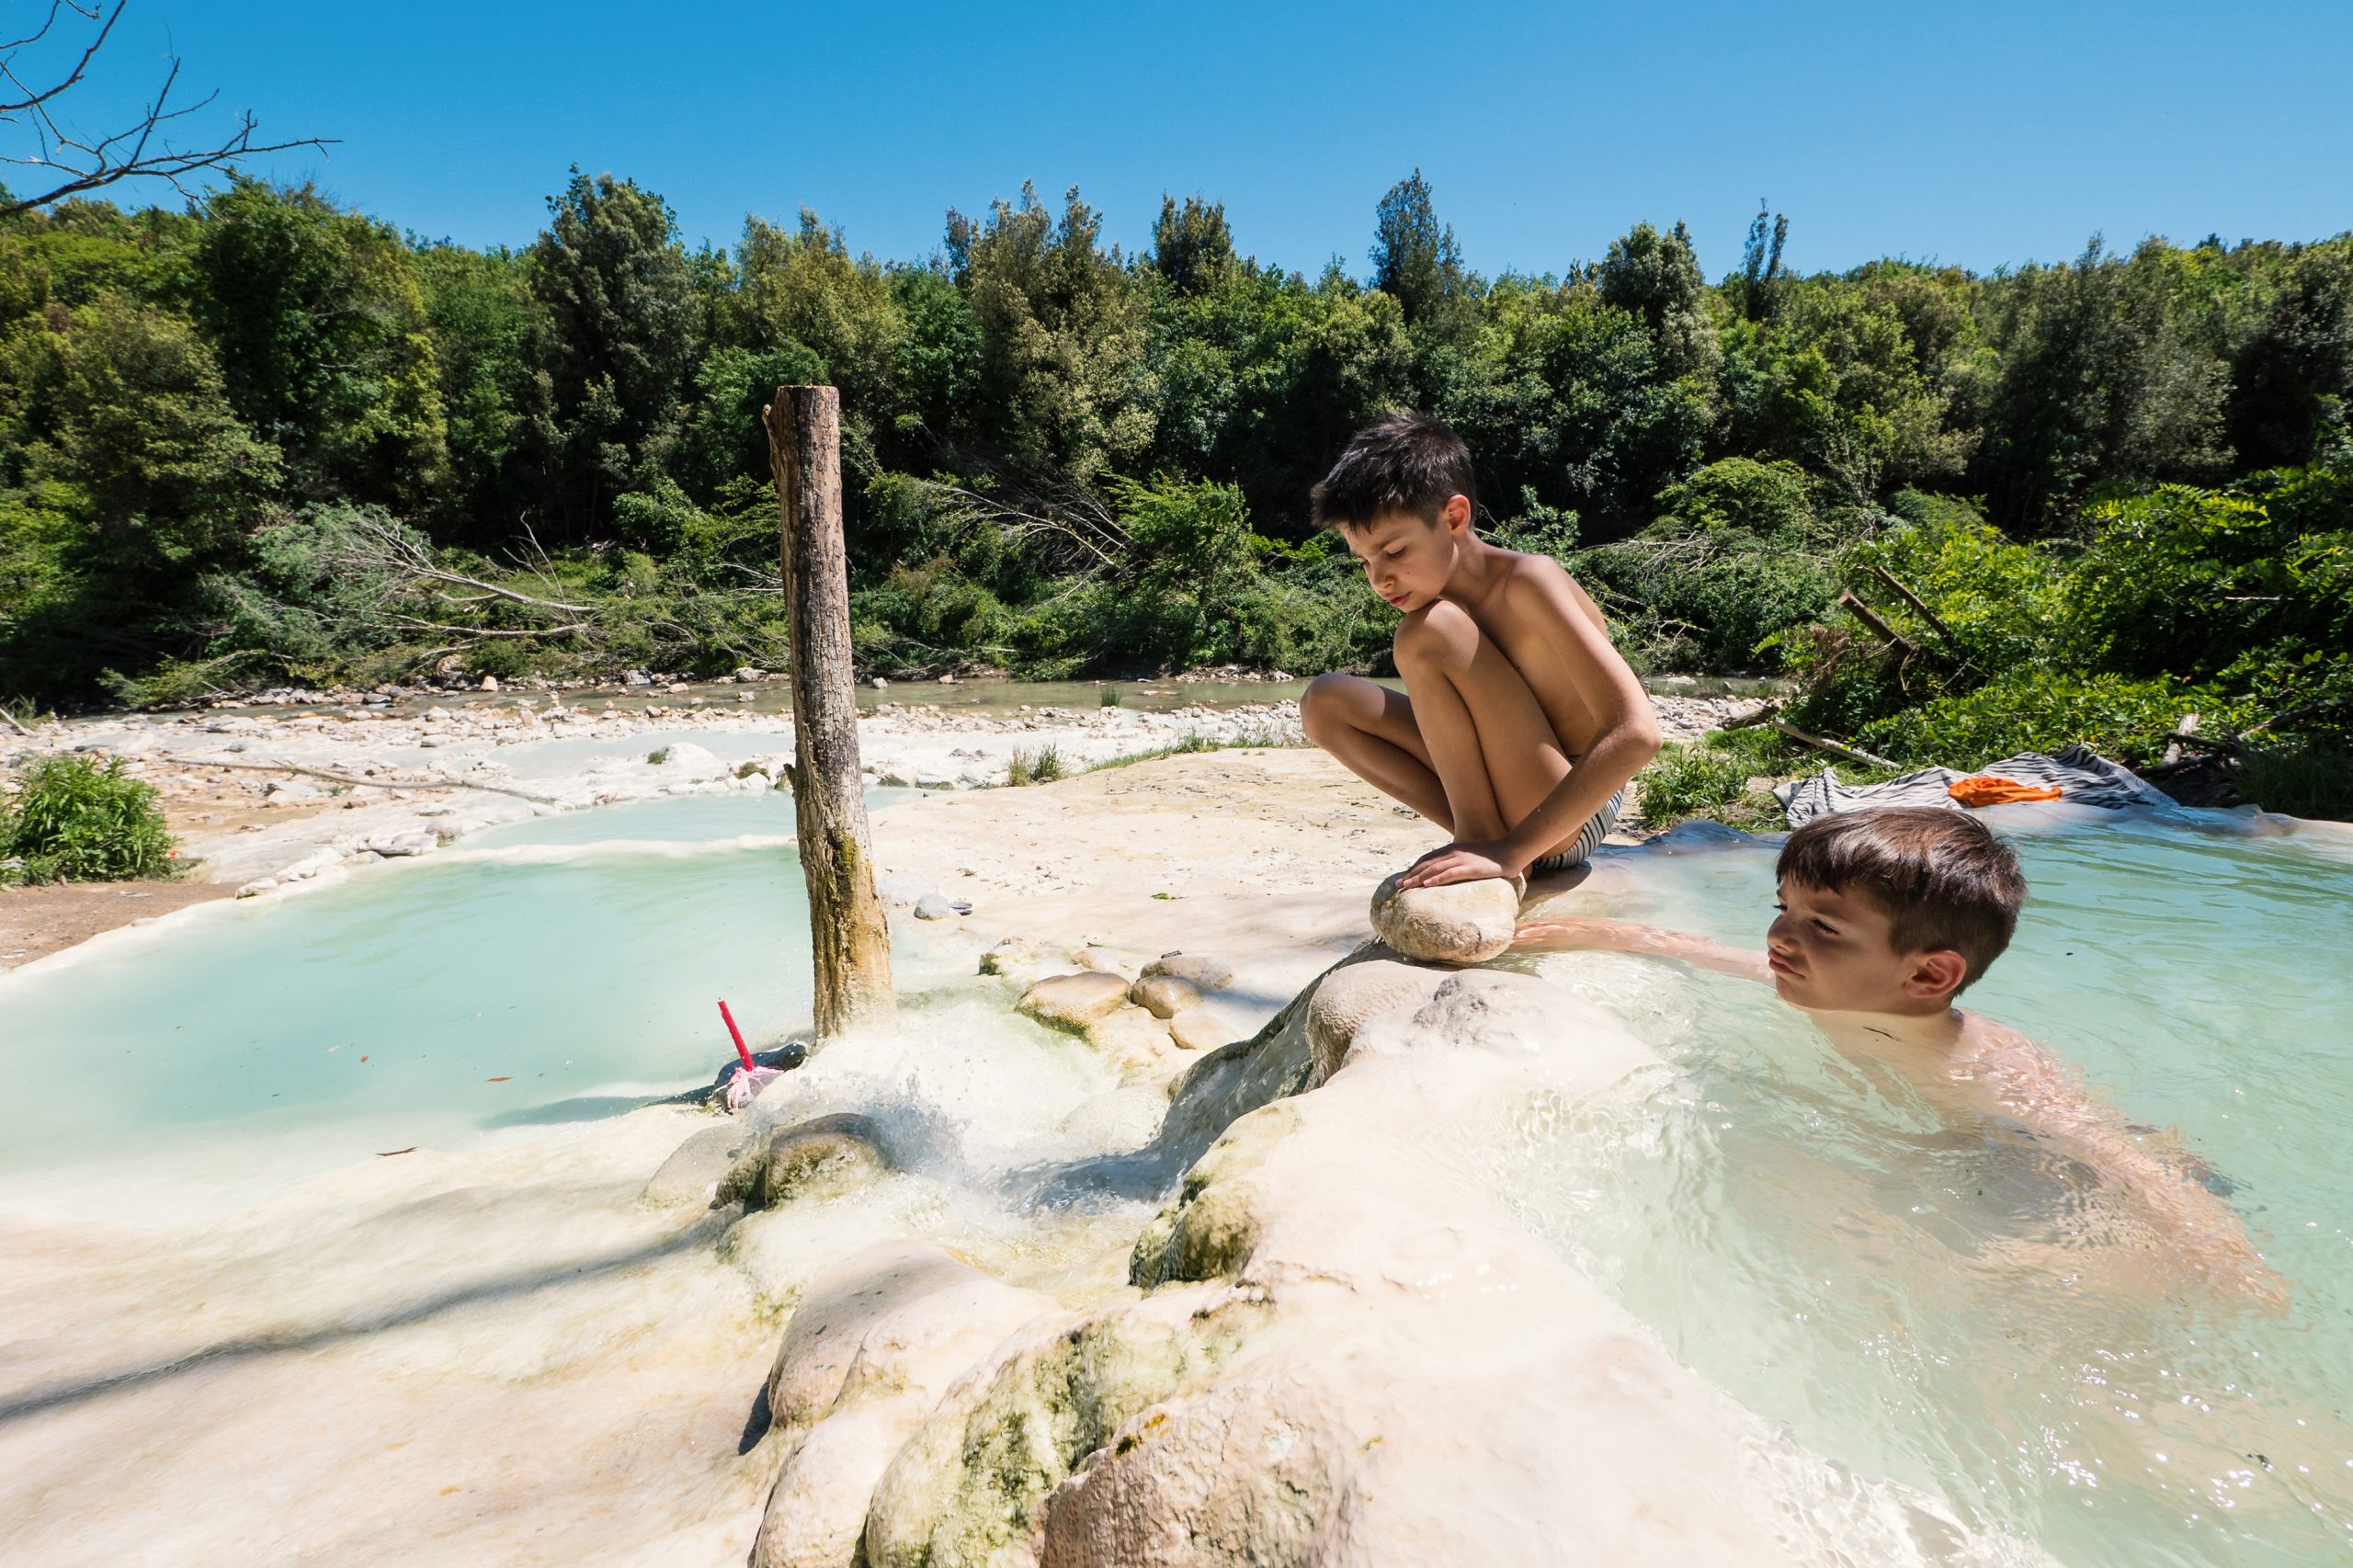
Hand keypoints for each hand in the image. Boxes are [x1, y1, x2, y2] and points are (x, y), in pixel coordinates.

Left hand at [1397, 839, 1520, 888]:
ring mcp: (1461, 859)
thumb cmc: (1489, 858)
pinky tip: (1427, 885)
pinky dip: (1437, 879)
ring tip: (1406, 886)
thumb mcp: (1468, 858)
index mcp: (1451, 850)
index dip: (1413, 868)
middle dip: (1411, 874)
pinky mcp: (1470, 868)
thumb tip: (1444, 875)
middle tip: (1397, 885)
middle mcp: (1453, 853)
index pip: (1427, 859)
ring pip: (1434, 869)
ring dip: (1418, 878)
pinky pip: (1450, 873)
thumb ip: (1455, 863)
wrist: (1509, 852)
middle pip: (1427, 864)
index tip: (1402, 878)